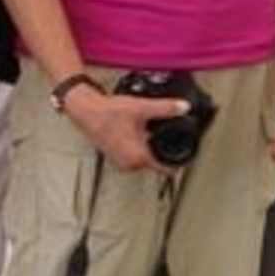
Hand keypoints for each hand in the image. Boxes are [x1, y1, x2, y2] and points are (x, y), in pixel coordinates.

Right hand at [65, 88, 191, 172]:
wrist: (85, 110)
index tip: (188, 154)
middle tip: (172, 135)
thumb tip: (184, 108)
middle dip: (165, 150)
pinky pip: (136, 155)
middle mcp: (130, 165)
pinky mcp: (117, 157)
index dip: (179, 160)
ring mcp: (122, 162)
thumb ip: (165, 108)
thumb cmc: (108, 112)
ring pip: (146, 159)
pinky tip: (141, 132)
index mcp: (138, 158)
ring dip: (152, 149)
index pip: (166, 168)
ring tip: (154, 132)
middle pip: (157, 162)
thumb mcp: (142, 108)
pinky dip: (142, 146)